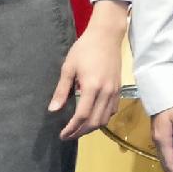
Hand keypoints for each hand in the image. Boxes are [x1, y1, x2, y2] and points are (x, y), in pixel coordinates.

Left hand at [50, 2, 129, 138]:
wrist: (106, 36)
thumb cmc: (84, 49)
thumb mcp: (68, 68)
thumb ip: (61, 91)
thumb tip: (53, 110)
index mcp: (91, 87)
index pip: (81, 116)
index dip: (71, 128)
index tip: (62, 135)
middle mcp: (105, 92)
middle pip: (94, 122)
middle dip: (80, 132)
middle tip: (68, 135)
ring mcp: (114, 91)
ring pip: (105, 119)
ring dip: (91, 128)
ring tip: (79, 129)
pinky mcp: (119, 89)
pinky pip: (112, 111)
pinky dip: (102, 119)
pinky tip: (93, 117)